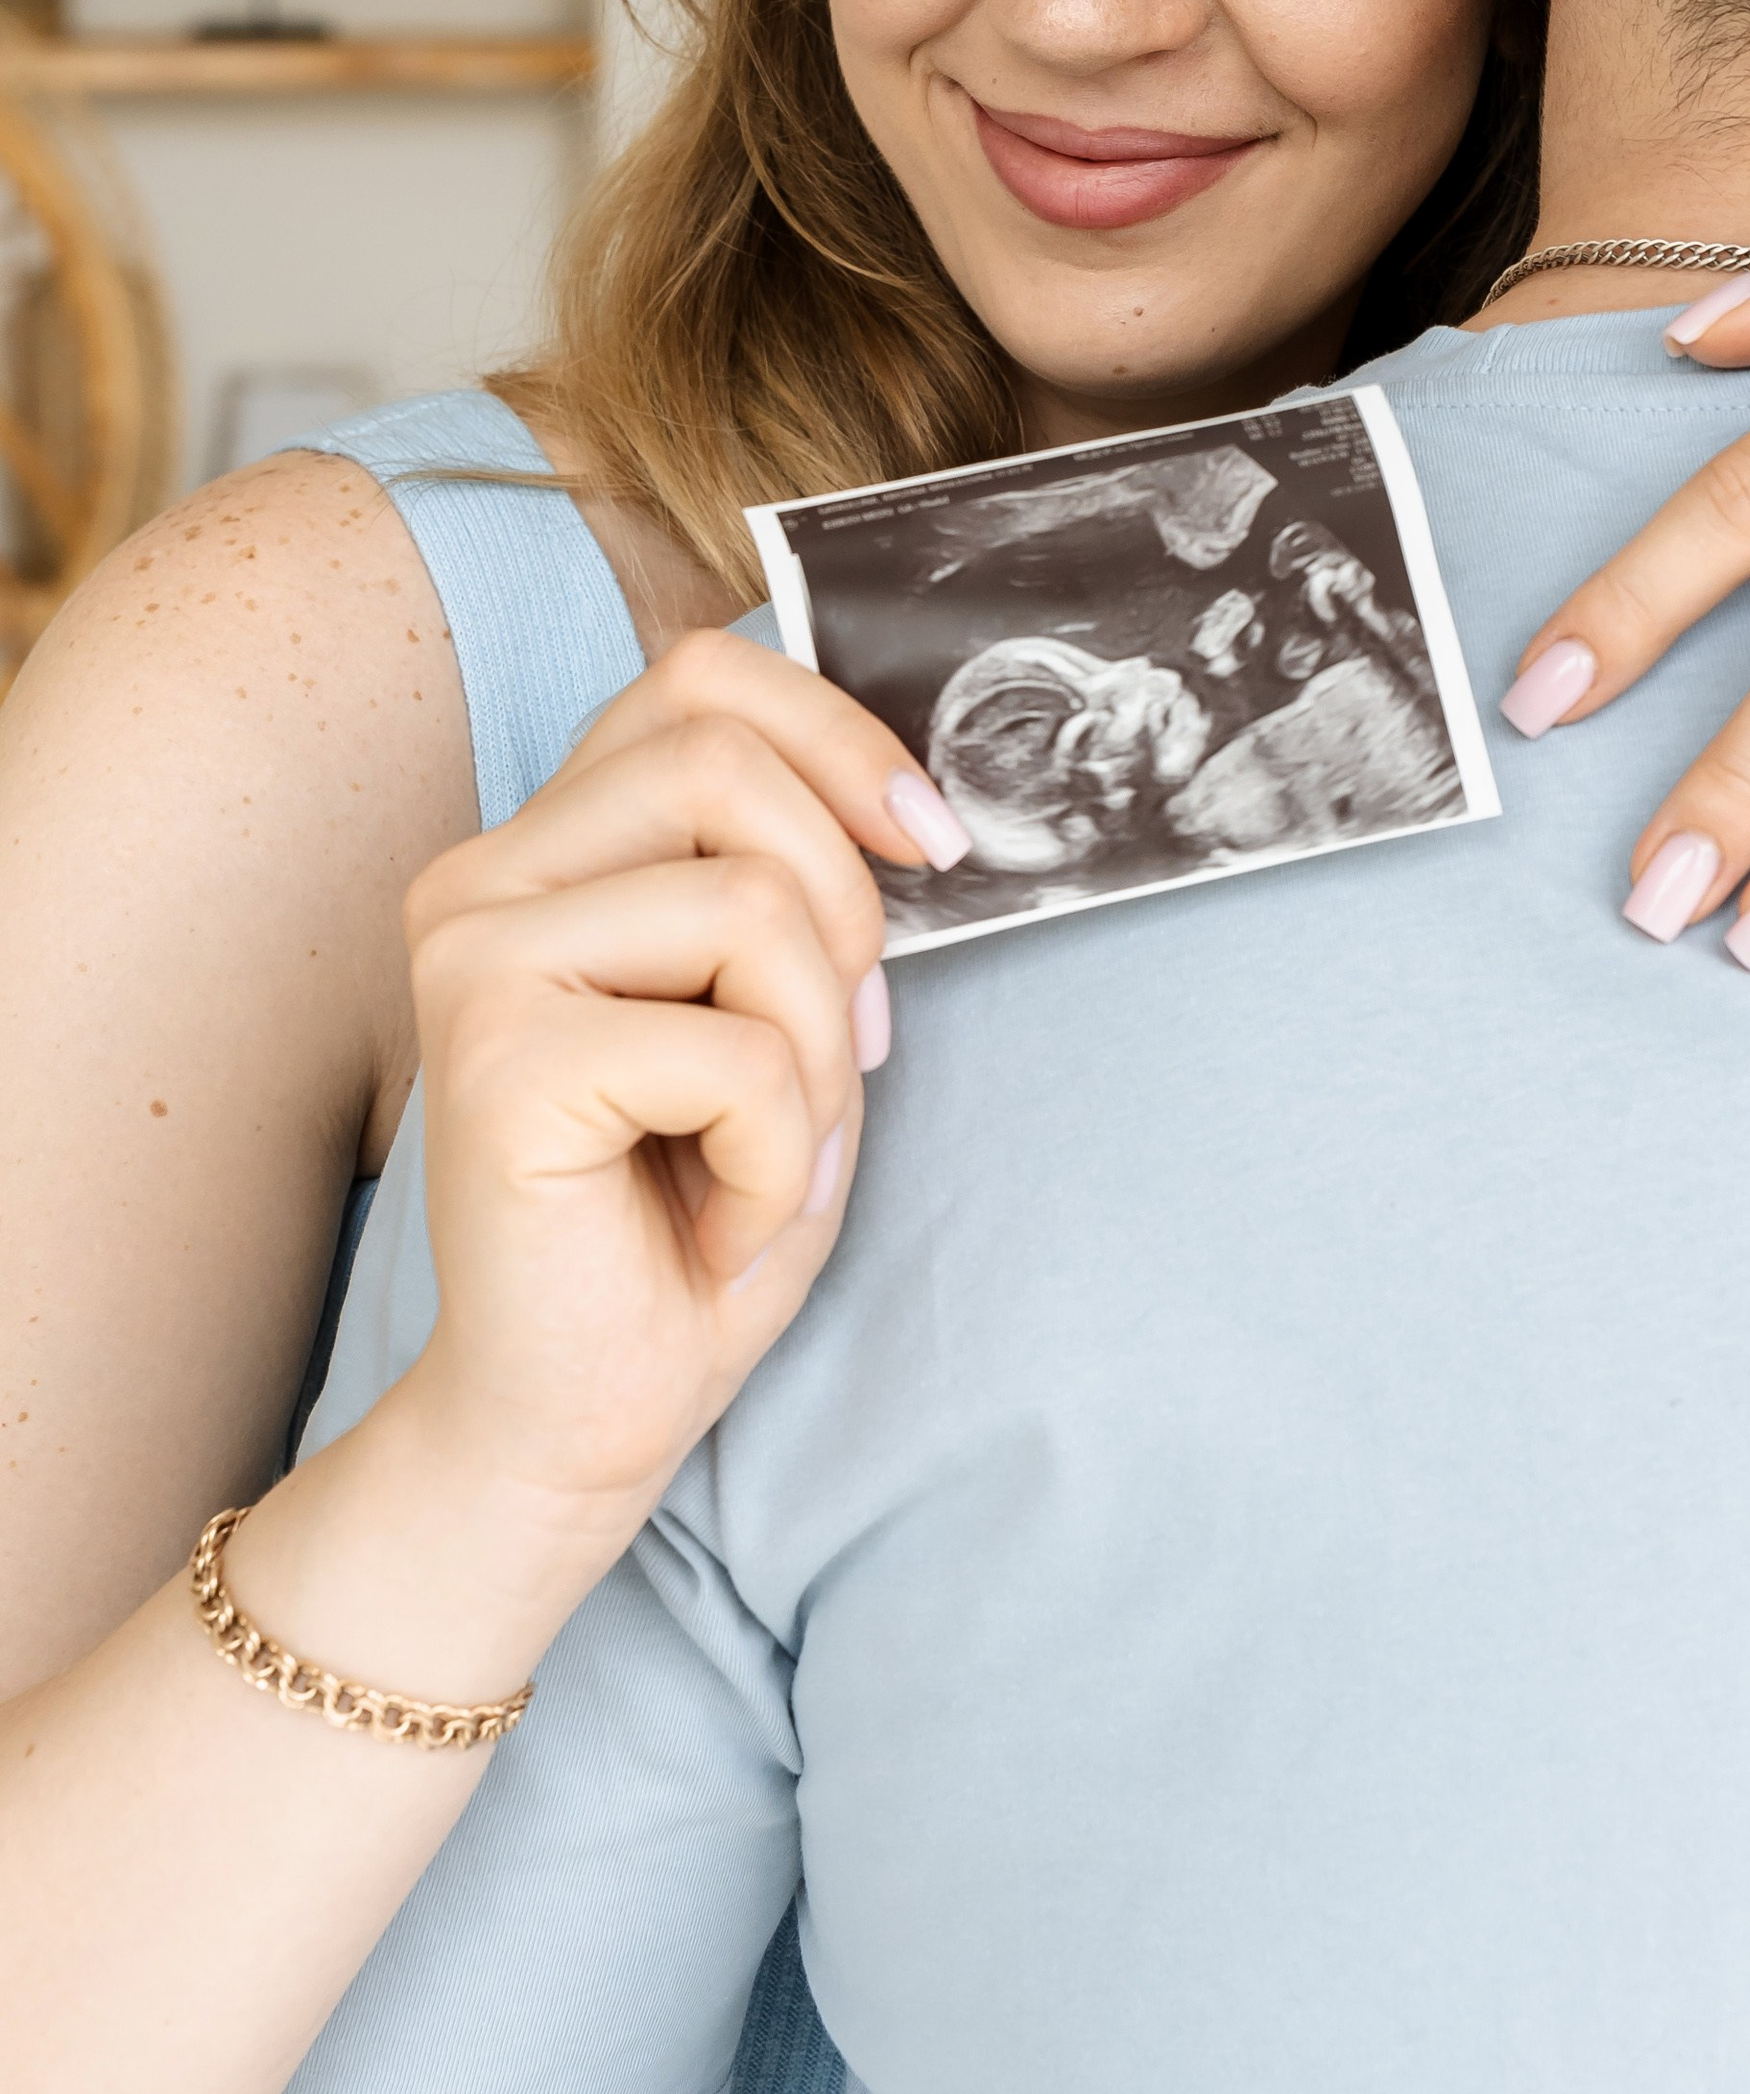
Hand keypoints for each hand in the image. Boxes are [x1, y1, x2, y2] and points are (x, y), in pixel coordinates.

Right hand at [402, 629, 968, 1521]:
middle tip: (842, 1052)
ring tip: (769, 1154)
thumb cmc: (689, 1217)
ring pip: (750, 901)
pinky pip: (734, 1050)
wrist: (578, 1416)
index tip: (931, 841)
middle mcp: (485, 878)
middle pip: (726, 760)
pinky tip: (721, 1223)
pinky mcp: (494, 1059)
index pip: (699, 677)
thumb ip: (798, 884)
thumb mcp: (777, 1014)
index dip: (837, 733)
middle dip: (844, 911)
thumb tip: (913, 800)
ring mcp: (473, 959)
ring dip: (818, 1053)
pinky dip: (778, 1155)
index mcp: (548, 846)